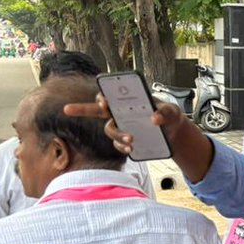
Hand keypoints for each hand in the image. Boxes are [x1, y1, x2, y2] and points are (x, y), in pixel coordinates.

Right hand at [63, 94, 187, 155]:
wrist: (173, 131)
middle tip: (70, 109)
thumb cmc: (168, 114)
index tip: (104, 101)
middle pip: (95, 109)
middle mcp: (119, 112)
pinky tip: (130, 149)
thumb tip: (155, 118)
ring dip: (117, 134)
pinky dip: (122, 147)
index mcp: (128, 100)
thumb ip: (165, 111)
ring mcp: (121, 127)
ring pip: (110, 130)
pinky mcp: (125, 141)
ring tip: (131, 139)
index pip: (109, 94)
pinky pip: (117, 144)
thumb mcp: (171, 110)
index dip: (103, 97)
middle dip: (81, 109)